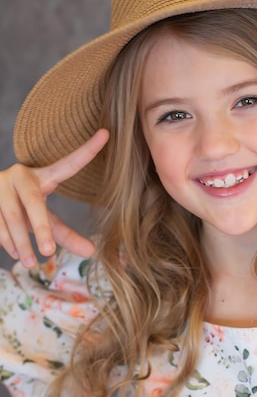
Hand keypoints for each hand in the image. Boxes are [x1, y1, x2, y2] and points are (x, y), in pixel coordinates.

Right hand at [0, 129, 108, 266]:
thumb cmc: (22, 210)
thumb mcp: (45, 220)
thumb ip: (66, 235)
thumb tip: (92, 252)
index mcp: (42, 176)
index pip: (68, 164)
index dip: (87, 151)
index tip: (107, 133)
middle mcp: (20, 176)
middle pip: (33, 202)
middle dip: (41, 228)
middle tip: (49, 252)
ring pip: (12, 218)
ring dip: (22, 243)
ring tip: (32, 263)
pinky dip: (7, 242)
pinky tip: (17, 254)